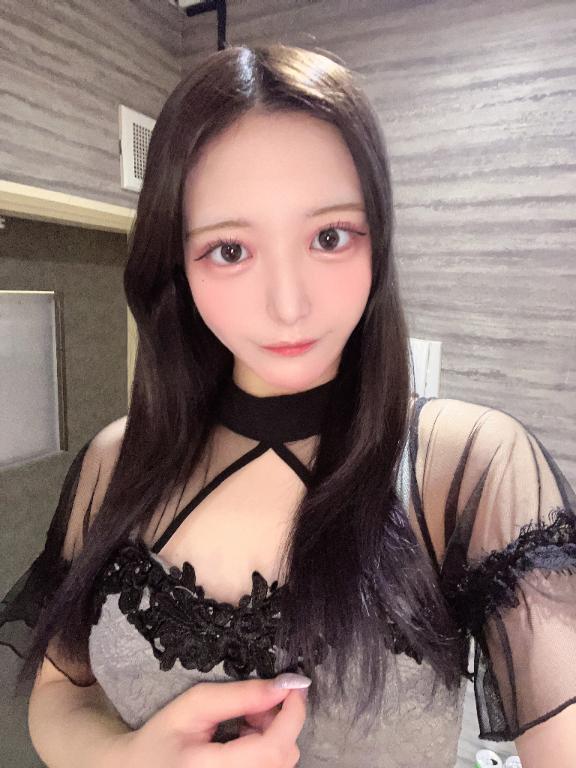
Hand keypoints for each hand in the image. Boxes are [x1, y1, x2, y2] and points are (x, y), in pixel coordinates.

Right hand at [104, 673, 309, 767]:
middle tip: (252, 707)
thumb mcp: (195, 705)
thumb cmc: (163, 737)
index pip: (272, 749)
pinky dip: (269, 753)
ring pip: (282, 765)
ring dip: (275, 737)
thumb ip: (241, 695)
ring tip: (244, 724)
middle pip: (283, 757)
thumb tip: (285, 685)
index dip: (292, 715)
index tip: (295, 686)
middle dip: (279, 721)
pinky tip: (246, 743)